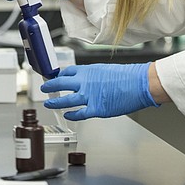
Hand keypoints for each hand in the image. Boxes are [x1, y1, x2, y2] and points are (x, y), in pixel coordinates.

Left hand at [40, 63, 158, 119]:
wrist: (139, 83)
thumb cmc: (127, 76)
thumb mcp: (105, 69)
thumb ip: (93, 76)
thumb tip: (87, 81)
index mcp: (88, 70)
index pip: (67, 72)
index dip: (60, 76)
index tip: (56, 78)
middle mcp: (85, 82)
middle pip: (60, 84)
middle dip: (50, 86)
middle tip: (44, 88)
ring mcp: (89, 96)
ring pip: (65, 100)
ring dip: (55, 102)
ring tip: (48, 104)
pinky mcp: (96, 109)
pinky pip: (79, 113)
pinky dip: (72, 114)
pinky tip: (68, 115)